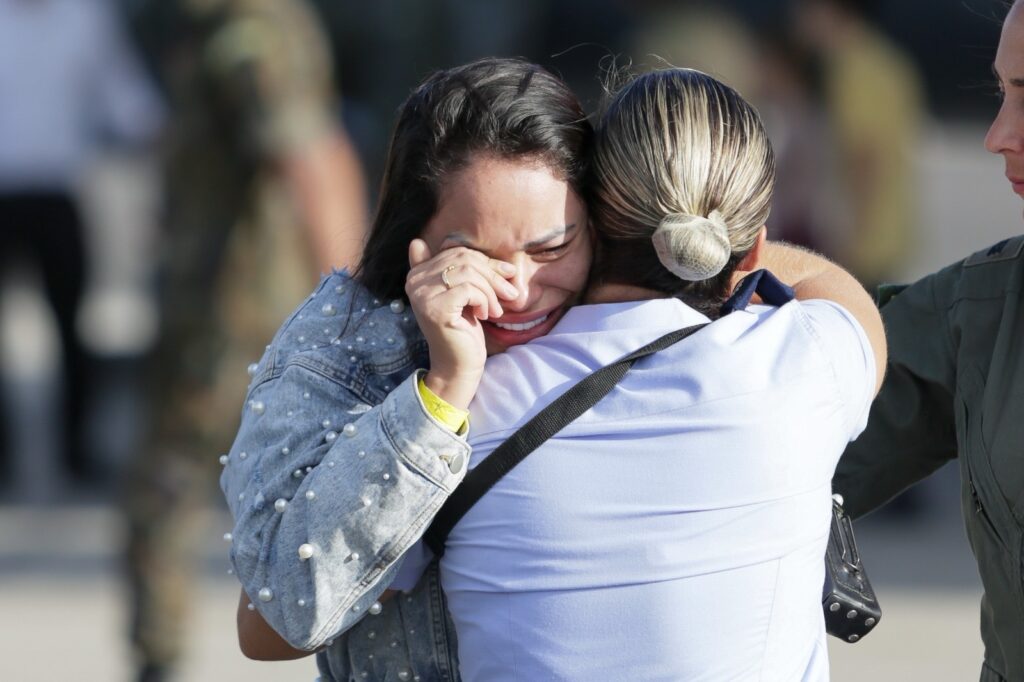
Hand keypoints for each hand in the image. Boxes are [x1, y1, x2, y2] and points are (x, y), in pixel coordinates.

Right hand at [405, 239, 518, 407]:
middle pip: (464, 259)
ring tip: (495, 310)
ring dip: (491, 291)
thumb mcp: (464, 293)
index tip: (507, 274)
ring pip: (469, 273)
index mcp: (417, 274)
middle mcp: (413, 281)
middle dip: (492, 275)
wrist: (458, 366)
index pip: (457, 252)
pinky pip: (469, 289)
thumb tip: (424, 240)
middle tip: (509, 294)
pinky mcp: (434, 308)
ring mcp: (421, 295)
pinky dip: (484, 300)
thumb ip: (455, 268)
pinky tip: (484, 315)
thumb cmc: (464, 329)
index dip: (486, 261)